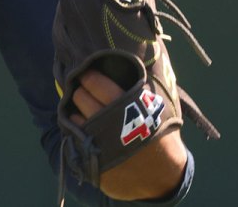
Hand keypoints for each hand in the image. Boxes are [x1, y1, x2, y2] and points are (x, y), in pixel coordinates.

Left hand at [70, 69, 188, 200]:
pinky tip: (81, 128)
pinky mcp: (94, 163)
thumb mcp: (159, 111)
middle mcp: (114, 127)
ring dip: (75, 112)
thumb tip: (143, 59)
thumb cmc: (161, 137)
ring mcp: (102, 147)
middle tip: (81, 89)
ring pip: (75, 119)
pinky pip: (74, 141)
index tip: (86, 73)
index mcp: (131, 109)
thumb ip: (145, 88)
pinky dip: (75, 132)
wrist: (163, 178)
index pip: (100, 85)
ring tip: (81, 110)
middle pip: (83, 99)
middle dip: (80, 91)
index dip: (90, 77)